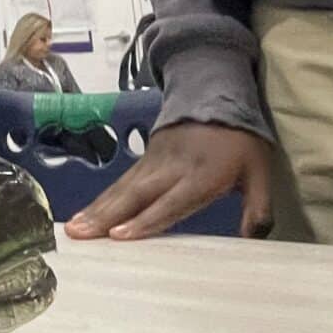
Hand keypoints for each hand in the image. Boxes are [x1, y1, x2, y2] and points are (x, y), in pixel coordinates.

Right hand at [64, 122, 272, 240]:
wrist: (215, 91)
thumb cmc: (240, 140)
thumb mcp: (260, 173)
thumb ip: (257, 208)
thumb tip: (252, 241)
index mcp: (201, 176)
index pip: (171, 203)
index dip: (145, 219)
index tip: (118, 235)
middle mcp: (171, 170)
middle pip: (135, 196)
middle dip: (106, 216)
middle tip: (78, 233)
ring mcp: (154, 162)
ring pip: (122, 189)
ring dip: (96, 209)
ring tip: (73, 228)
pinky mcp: (144, 157)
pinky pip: (121, 182)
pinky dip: (101, 199)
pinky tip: (85, 214)